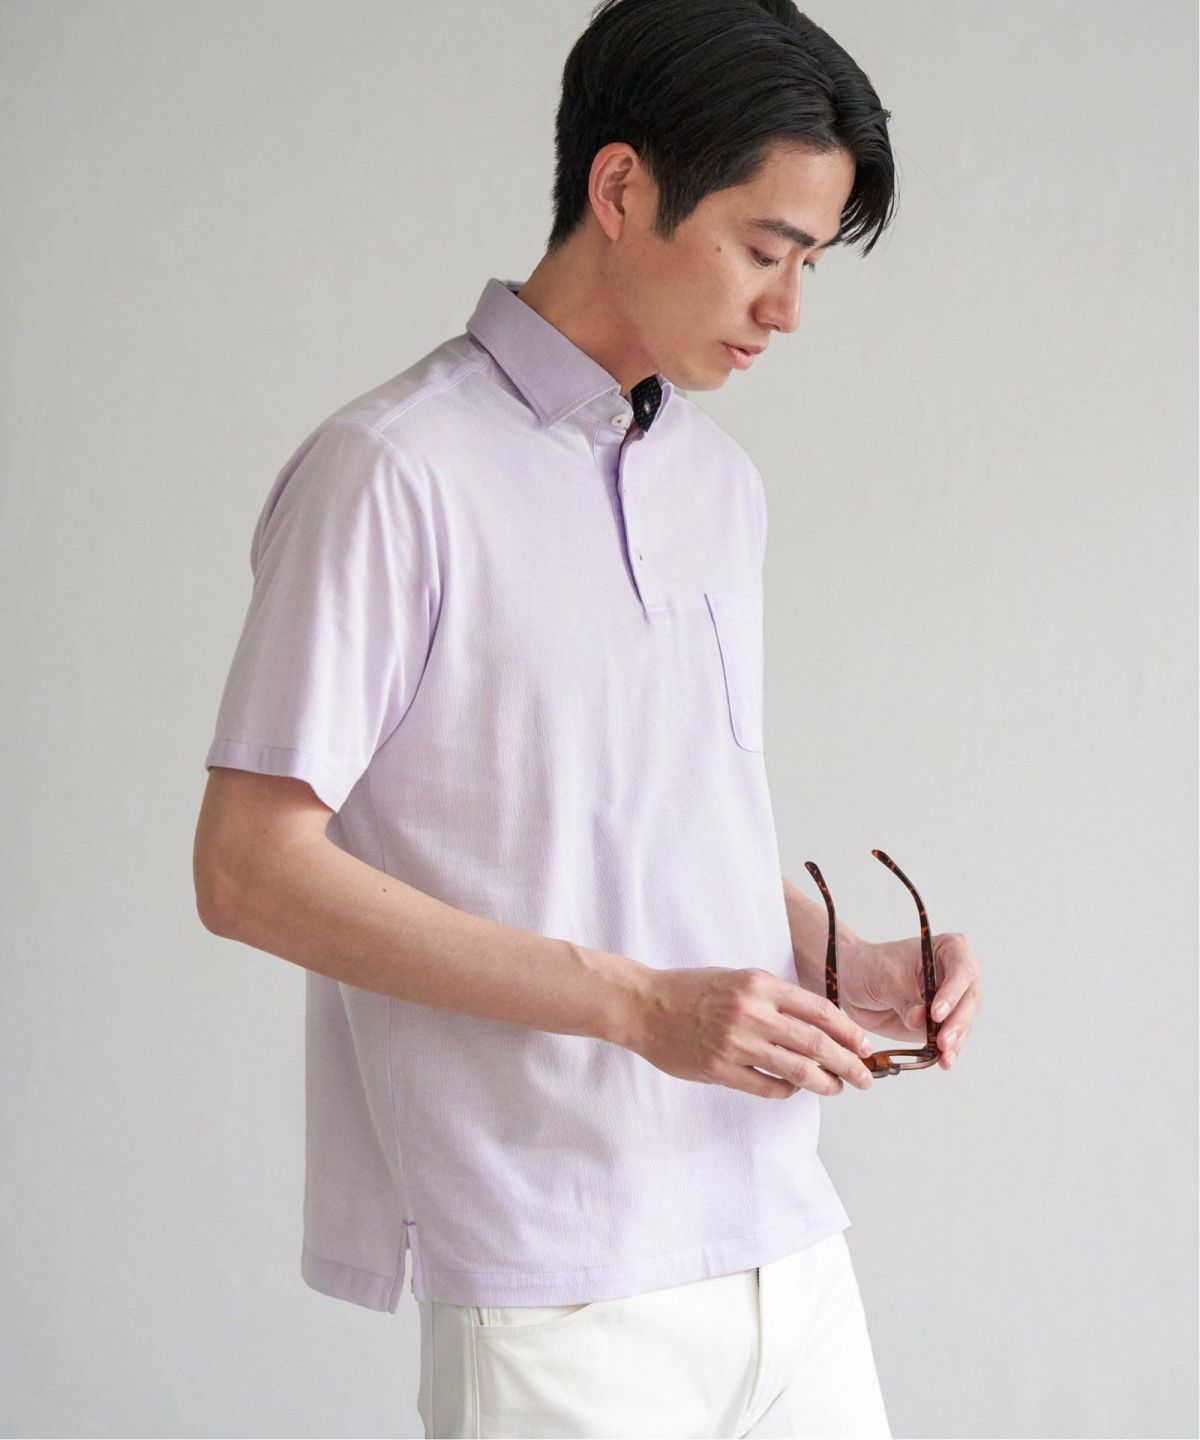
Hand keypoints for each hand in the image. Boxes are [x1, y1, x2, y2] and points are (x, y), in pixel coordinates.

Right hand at [626, 965, 877, 1098]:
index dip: (848, 1031)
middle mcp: (752, 1012)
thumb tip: (817, 1024)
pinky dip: (788, 1091)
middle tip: (866, 1077)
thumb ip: (774, 998)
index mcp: (760, 985)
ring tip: (838, 1088)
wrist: (645, 1005)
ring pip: (798, 1070)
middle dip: (849, 1063)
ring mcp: (736, 1043)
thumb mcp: (738, 979)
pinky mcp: (721, 1069)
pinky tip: (794, 1089)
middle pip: (817, 1043)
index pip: (819, 1010)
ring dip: (825, 1083)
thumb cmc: (691, 990)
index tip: (865, 1045)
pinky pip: (768, 1086)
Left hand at [834, 933, 982, 1070]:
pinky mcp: (942, 1023)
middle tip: (943, 1041)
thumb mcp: (885, 979)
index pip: (962, 969)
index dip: (953, 992)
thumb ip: (905, 1000)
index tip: (936, 1013)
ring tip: (944, 1057)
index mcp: (946, 949)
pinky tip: (940, 1061)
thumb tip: (919, 1020)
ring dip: (956, 1041)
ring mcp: (951, 1000)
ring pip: (964, 1022)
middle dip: (958, 1022)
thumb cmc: (871, 967)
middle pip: (970, 998)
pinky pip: (951, 1038)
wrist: (853, 981)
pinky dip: (947, 1051)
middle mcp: (956, 974)